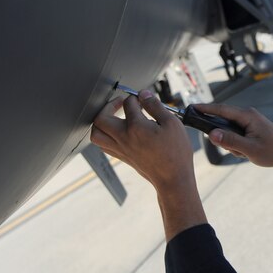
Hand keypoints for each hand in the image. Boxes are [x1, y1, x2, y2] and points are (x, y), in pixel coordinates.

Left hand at [91, 91, 205, 240]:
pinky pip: (103, 145)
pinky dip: (104, 135)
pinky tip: (115, 131)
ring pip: (97, 133)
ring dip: (101, 121)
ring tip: (113, 116)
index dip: (136, 97)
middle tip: (121, 102)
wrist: (173, 177)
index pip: (128, 104)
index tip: (143, 97)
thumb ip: (156, 106)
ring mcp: (121, 149)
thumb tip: (144, 95)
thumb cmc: (175, 152)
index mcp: (136, 127)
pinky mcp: (122, 157)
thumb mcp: (172, 123)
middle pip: (102, 117)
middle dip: (109, 105)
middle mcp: (124, 138)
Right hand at [195, 104, 272, 178]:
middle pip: (222, 121)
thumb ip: (230, 141)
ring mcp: (247, 120)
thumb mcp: (250, 149)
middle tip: (235, 150)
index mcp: (247, 116)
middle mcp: (246, 115)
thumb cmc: (272, 151)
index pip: (221, 109)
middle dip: (223, 137)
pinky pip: (234, 134)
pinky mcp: (248, 127)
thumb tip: (212, 134)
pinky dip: (236, 145)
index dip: (205, 108)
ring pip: (228, 130)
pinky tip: (246, 152)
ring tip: (244, 153)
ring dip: (232, 144)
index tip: (191, 107)